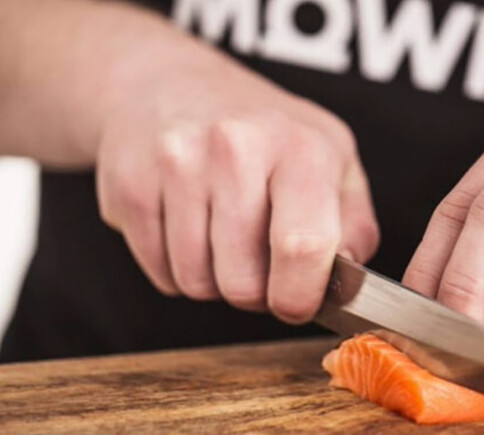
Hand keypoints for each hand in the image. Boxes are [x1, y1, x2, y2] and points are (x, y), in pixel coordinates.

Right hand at [96, 49, 378, 322]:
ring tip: (222, 237)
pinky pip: (160, 273)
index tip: (296, 301)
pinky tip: (187, 227)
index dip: (300, 296)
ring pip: (197, 283)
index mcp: (300, 146)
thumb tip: (347, 280)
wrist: (170, 84)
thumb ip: (354, 225)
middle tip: (258, 261)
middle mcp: (235, 147)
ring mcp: (176, 163)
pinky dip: (176, 269)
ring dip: (214, 280)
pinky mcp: (130, 186)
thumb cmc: (264, 133)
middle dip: (255, 291)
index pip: (303, 246)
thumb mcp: (333, 159)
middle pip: (242, 282)